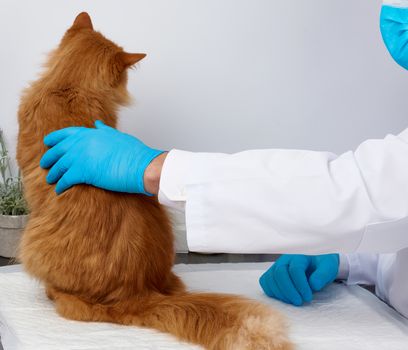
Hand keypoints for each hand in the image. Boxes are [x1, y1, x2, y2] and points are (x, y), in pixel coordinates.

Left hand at [40, 120, 163, 194]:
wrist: (141, 165)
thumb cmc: (134, 152)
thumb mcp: (118, 136)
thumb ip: (105, 130)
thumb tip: (98, 124)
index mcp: (91, 133)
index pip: (66, 134)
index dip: (55, 139)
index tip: (48, 143)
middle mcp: (82, 143)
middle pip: (58, 150)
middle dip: (49, 158)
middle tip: (45, 164)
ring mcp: (80, 157)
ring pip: (59, 166)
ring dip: (53, 174)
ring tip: (50, 179)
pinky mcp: (82, 172)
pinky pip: (65, 180)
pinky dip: (60, 186)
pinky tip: (59, 190)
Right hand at [259, 254, 338, 305]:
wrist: (316, 267)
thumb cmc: (321, 268)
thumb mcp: (328, 268)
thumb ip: (322, 275)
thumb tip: (313, 284)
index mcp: (299, 257)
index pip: (295, 269)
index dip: (301, 285)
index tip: (308, 297)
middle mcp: (284, 260)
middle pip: (280, 273)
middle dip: (289, 290)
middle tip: (299, 302)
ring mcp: (276, 266)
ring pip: (271, 278)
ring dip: (280, 293)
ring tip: (292, 301)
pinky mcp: (271, 274)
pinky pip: (265, 282)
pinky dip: (271, 291)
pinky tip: (283, 298)